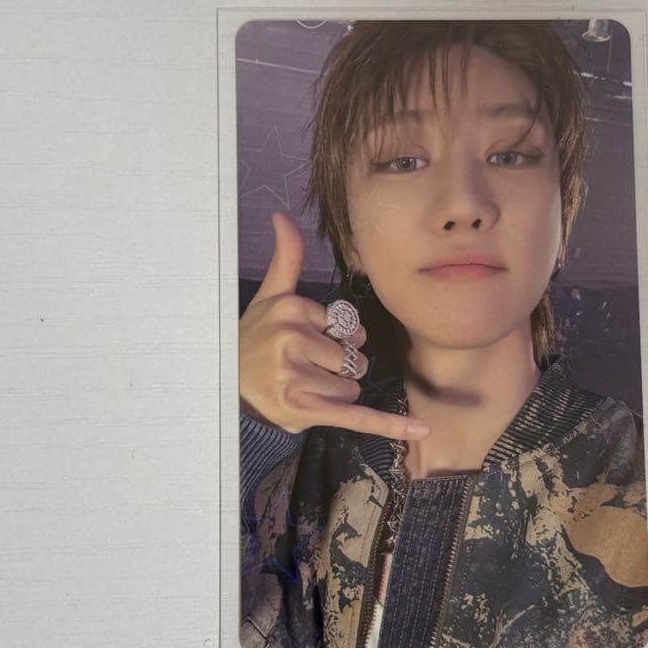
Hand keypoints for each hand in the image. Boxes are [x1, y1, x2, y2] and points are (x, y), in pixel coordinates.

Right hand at [239, 211, 429, 440]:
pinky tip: (422, 431)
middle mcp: (293, 342)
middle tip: (301, 371)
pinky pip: (358, 417)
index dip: (334, 341)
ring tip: (300, 389)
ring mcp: (297, 377)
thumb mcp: (269, 297)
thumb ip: (287, 259)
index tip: (304, 346)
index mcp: (293, 311)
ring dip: (333, 395)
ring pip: (351, 388)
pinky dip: (390, 426)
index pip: (347, 330)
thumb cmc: (254, 340)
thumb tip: (283, 216)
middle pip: (353, 360)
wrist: (225, 386)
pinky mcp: (304, 409)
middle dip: (336, 370)